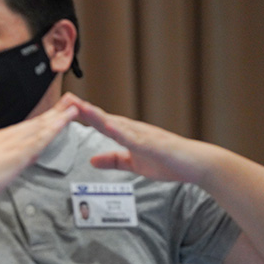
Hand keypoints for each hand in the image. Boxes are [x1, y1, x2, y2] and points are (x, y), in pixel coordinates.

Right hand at [0, 99, 78, 206]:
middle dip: (55, 111)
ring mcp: (14, 143)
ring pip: (42, 127)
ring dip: (59, 116)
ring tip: (74, 106)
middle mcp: (8, 137)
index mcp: (1, 140)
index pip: (27, 127)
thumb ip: (8, 163)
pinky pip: (41, 138)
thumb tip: (22, 161)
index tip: (54, 112)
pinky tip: (64, 122)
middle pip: (37, 122)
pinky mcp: (19, 153)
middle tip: (70, 100)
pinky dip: (54, 128)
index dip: (43, 119)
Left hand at [65, 93, 209, 183]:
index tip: (65, 107)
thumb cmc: (169, 162)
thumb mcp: (134, 164)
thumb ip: (114, 161)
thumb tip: (91, 161)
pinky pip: (135, 138)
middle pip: (104, 118)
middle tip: (67, 98)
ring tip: (81, 107)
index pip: (100, 123)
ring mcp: (144, 135)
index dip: (83, 115)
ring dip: (99, 115)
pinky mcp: (154, 144)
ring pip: (117, 123)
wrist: (197, 166)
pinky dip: (121, 132)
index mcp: (127, 135)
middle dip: (85, 109)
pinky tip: (109, 127)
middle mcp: (134, 130)